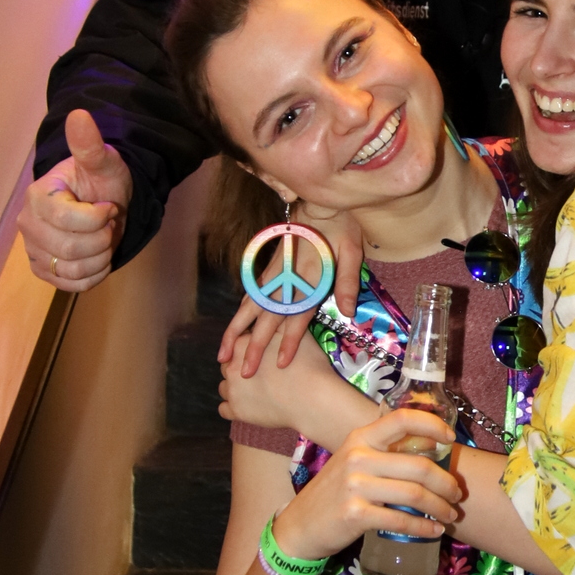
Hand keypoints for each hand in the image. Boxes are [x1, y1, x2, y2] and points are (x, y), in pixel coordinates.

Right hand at [18, 110, 132, 290]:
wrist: (103, 202)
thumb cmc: (101, 181)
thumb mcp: (103, 162)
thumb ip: (90, 145)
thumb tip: (79, 115)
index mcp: (38, 197)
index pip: (69, 221)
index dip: (99, 218)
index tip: (109, 208)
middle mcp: (28, 225)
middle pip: (70, 249)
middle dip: (102, 239)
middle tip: (109, 225)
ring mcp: (34, 250)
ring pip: (72, 270)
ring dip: (100, 258)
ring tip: (105, 240)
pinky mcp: (44, 271)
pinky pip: (71, 285)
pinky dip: (94, 275)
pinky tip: (99, 257)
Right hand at [217, 209, 363, 376]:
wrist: (320, 202)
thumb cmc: (341, 227)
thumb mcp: (352, 251)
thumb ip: (346, 281)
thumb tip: (347, 311)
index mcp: (308, 279)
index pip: (297, 317)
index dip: (289, 342)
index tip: (279, 364)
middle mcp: (286, 280)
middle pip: (266, 319)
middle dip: (253, 347)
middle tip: (242, 372)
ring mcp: (274, 275)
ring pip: (250, 308)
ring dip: (236, 332)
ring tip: (223, 355)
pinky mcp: (270, 268)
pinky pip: (251, 295)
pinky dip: (240, 314)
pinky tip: (233, 328)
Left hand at [219, 327, 335, 430]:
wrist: (313, 398)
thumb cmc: (308, 364)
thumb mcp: (293, 333)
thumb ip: (276, 325)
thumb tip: (273, 321)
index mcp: (242, 344)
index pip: (236, 344)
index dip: (249, 349)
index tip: (262, 356)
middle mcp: (231, 366)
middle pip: (228, 366)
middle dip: (240, 369)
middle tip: (260, 373)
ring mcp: (232, 390)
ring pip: (224, 387)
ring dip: (236, 388)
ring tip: (255, 390)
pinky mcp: (236, 411)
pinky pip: (224, 409)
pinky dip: (235, 407)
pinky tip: (250, 405)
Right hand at [273, 408, 458, 557]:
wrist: (300, 526)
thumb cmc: (334, 493)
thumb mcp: (354, 462)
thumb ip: (383, 453)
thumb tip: (431, 452)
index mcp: (360, 438)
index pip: (402, 419)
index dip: (432, 424)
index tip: (451, 438)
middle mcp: (358, 457)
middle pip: (418, 465)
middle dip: (446, 482)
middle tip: (457, 494)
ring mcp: (355, 486)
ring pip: (414, 494)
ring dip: (440, 506)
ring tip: (450, 514)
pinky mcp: (355, 514)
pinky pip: (401, 520)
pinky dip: (424, 527)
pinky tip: (433, 530)